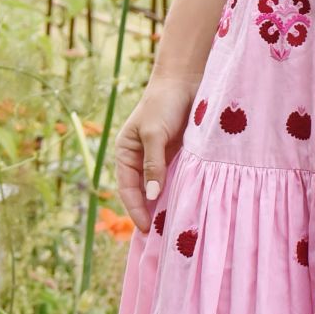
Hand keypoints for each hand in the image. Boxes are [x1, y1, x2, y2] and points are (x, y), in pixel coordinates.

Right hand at [114, 74, 198, 231]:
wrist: (186, 78)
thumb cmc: (163, 102)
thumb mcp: (154, 133)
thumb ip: (153, 165)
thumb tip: (151, 197)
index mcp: (126, 153)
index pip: (127, 189)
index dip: (136, 209)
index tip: (147, 228)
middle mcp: (141, 158)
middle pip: (143, 192)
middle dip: (150, 211)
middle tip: (161, 236)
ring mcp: (160, 156)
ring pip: (160, 187)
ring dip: (166, 203)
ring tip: (175, 225)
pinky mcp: (178, 153)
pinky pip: (177, 177)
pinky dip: (180, 190)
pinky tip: (188, 202)